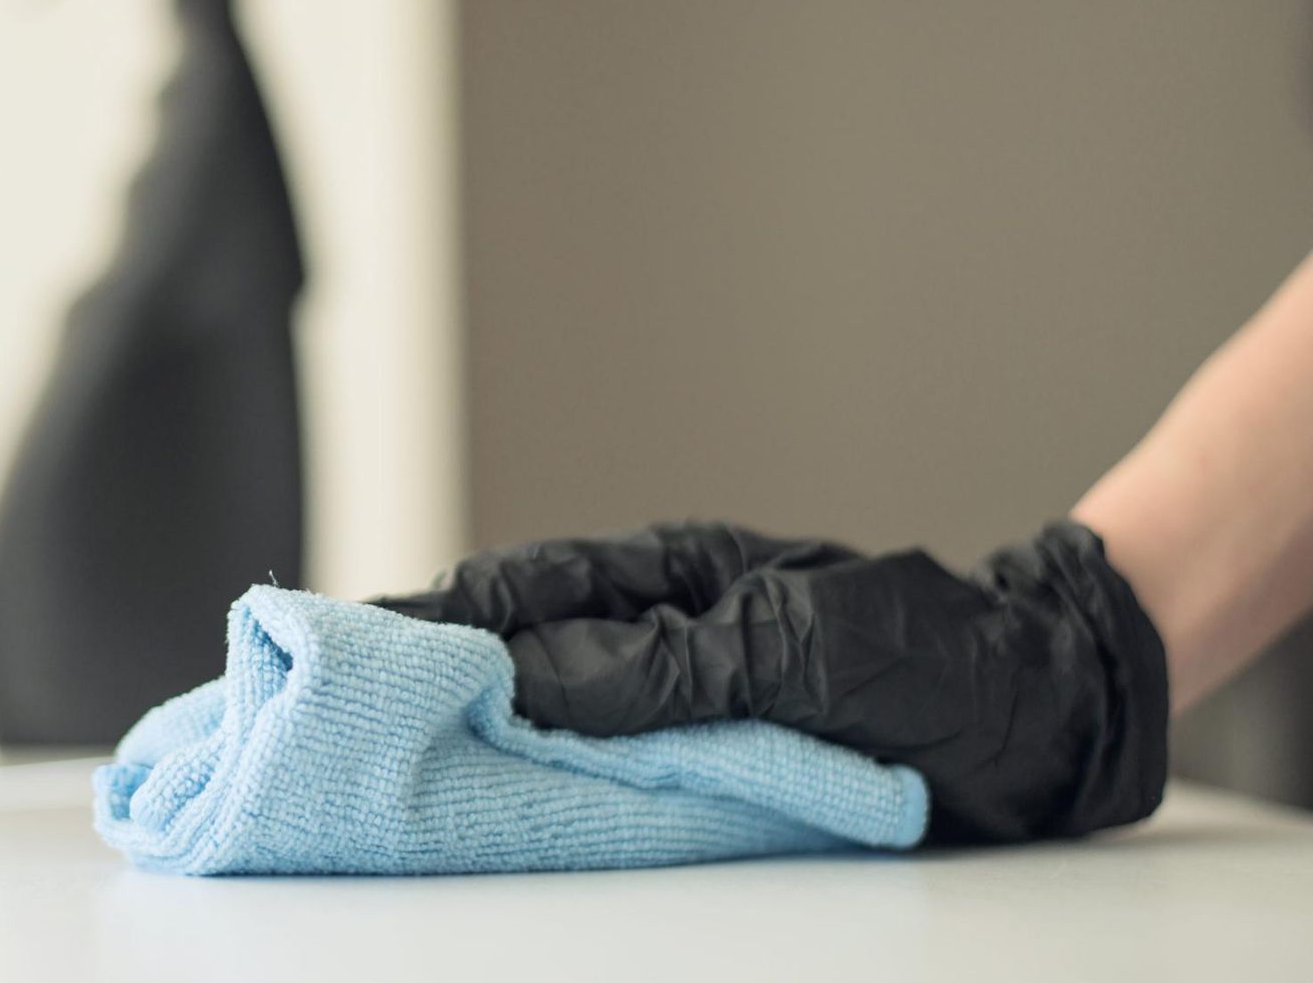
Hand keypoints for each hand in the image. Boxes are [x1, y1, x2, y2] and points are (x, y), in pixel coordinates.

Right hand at [373, 520, 1166, 843]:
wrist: (1044, 708)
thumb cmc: (935, 657)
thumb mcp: (800, 649)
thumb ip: (667, 668)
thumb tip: (532, 687)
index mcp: (668, 575)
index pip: (519, 589)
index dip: (429, 619)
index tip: (341, 645)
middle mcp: (657, 626)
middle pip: (512, 645)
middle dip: (421, 674)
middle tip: (331, 714)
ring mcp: (676, 690)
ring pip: (546, 706)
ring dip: (470, 732)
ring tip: (385, 765)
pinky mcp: (703, 750)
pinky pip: (601, 765)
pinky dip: (540, 782)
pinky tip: (496, 801)